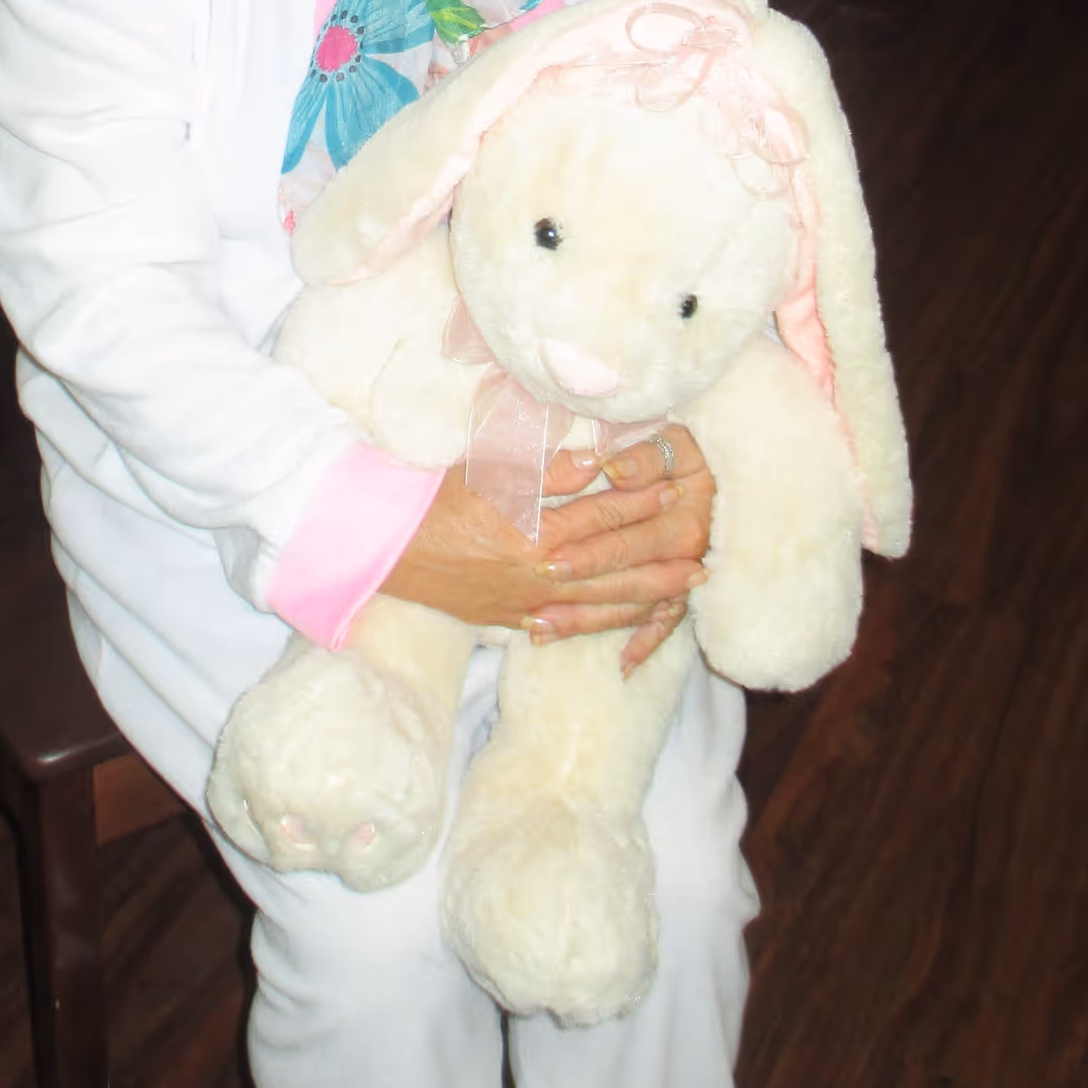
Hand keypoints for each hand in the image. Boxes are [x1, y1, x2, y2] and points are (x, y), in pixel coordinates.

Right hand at [379, 430, 712, 676]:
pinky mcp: (515, 621)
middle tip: (700, 551)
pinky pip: (572, 626)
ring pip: (603, 603)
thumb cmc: (435, 500)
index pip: (603, 515)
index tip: (677, 490)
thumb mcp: (488, 472)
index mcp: (535, 532)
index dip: (643, 502)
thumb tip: (599, 460)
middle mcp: (539, 574)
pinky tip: (633, 622)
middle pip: (615, 566)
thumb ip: (547, 469)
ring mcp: (529, 603)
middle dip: (662, 556)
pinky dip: (607, 624)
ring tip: (685, 589)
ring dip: (649, 595)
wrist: (387, 550)